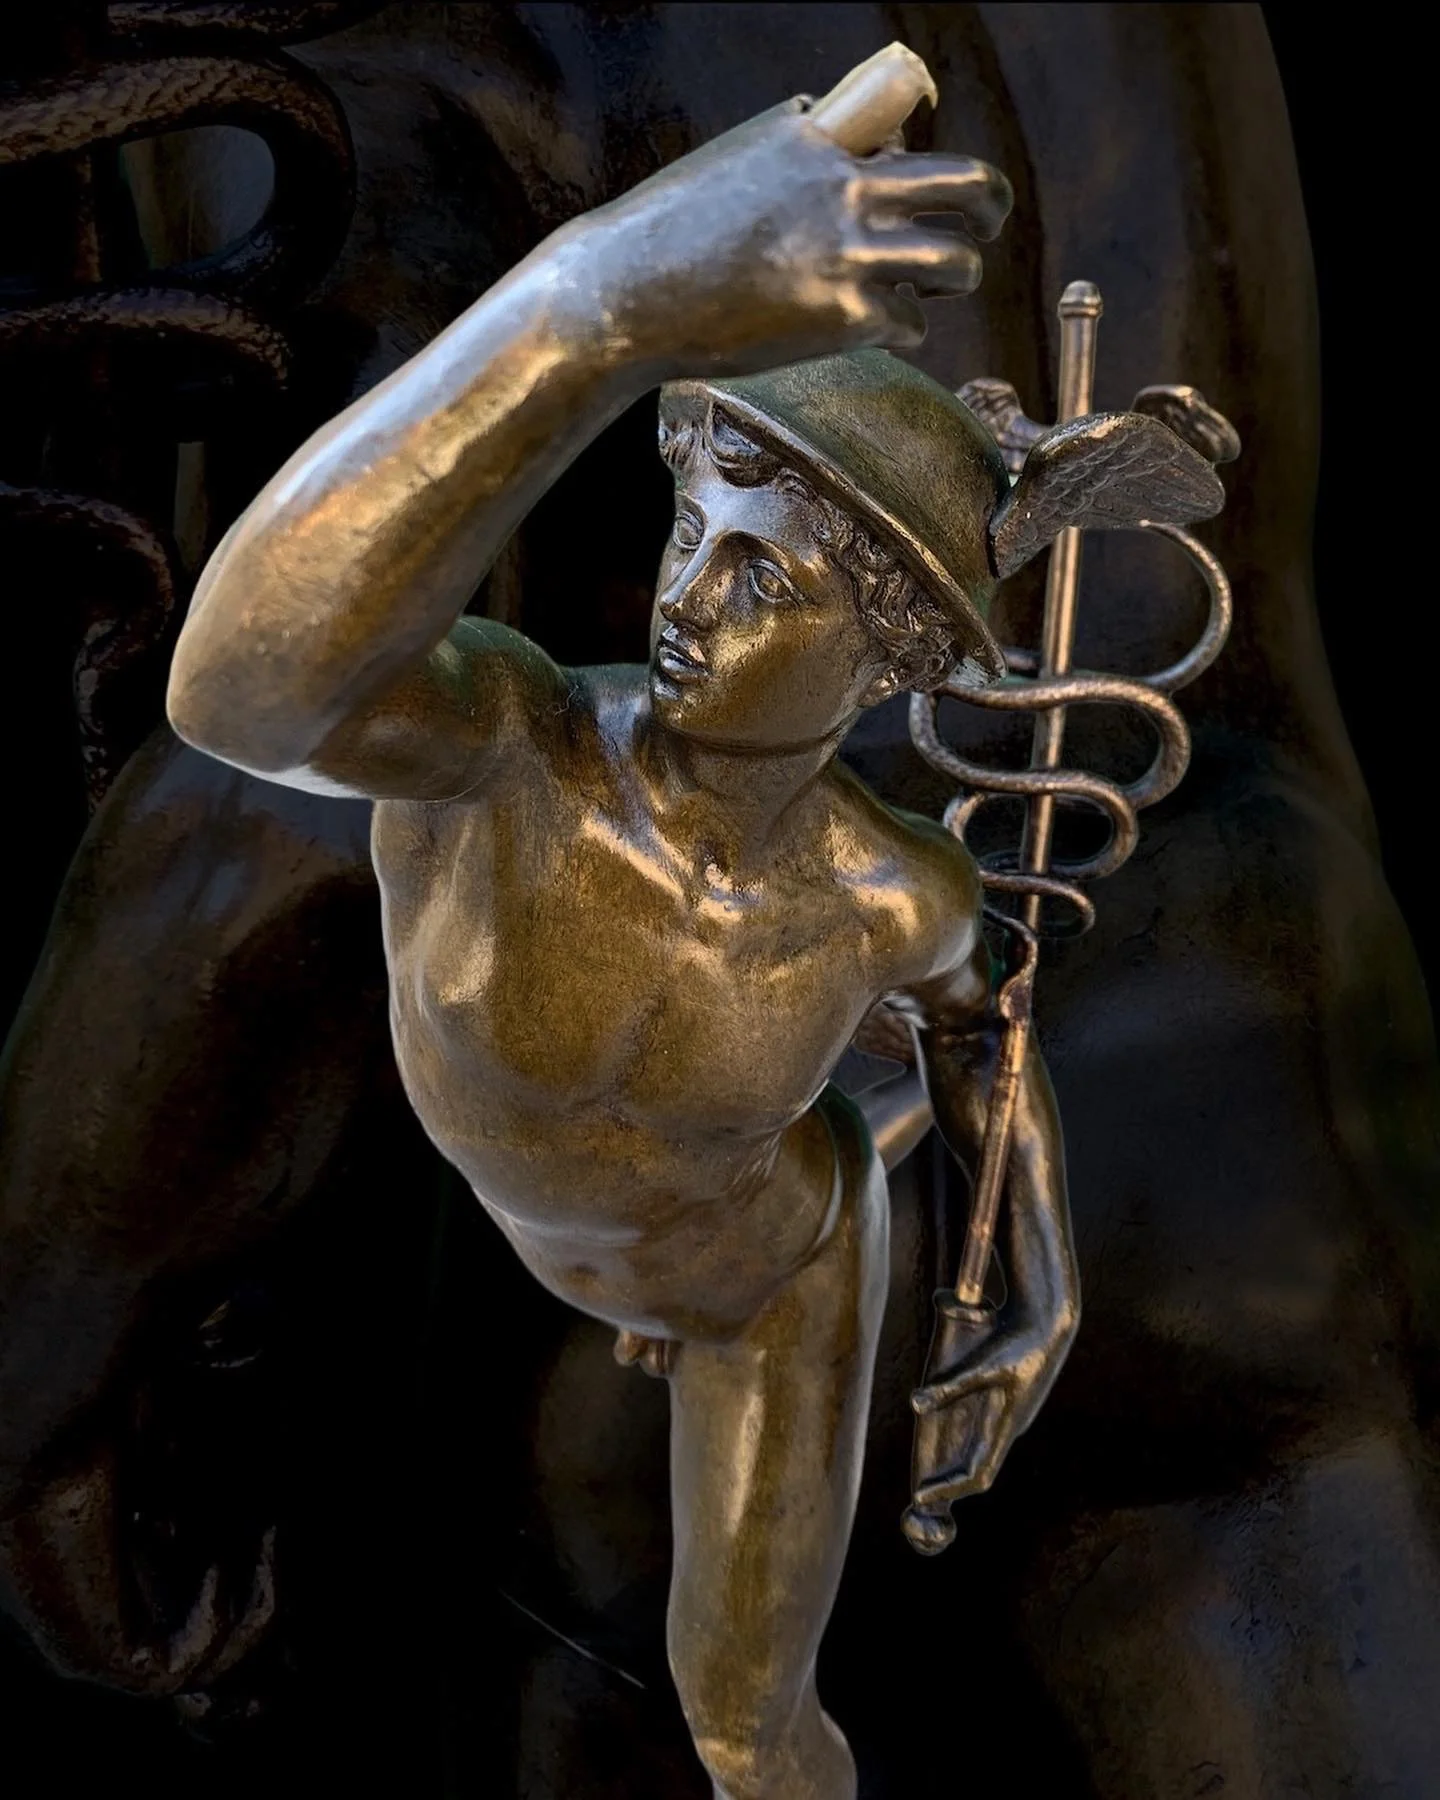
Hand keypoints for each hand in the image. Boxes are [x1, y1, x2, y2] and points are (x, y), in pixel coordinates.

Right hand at [569, 97, 1011, 377]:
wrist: (628, 295)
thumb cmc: (668, 234)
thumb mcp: (736, 163)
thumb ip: (797, 156)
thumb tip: (845, 159)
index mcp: (816, 138)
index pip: (906, 114)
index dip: (925, 145)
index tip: (930, 170)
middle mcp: (845, 188)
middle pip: (966, 183)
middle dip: (991, 206)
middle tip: (989, 223)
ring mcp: (850, 254)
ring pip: (958, 262)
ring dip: (960, 275)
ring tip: (941, 285)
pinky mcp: (847, 318)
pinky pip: (909, 321)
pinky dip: (901, 327)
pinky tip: (870, 328)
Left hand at [903, 1293, 1075, 1551]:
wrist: (1051, 1321)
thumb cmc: (1019, 1342)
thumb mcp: (983, 1365)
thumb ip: (950, 1386)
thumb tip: (915, 1405)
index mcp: (1005, 1426)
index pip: (977, 1474)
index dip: (949, 1489)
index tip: (920, 1498)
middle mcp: (1011, 1427)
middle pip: (980, 1468)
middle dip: (951, 1482)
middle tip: (920, 1491)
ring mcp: (1014, 1414)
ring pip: (985, 1449)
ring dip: (959, 1462)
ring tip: (932, 1469)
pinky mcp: (1013, 1398)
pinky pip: (988, 1430)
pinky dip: (967, 1438)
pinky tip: (951, 1428)